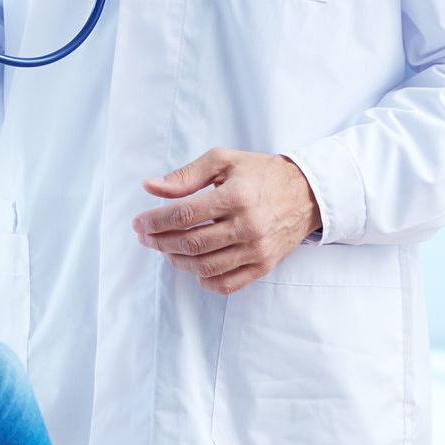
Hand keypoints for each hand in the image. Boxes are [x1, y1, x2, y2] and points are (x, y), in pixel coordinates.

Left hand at [132, 148, 322, 293]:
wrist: (306, 192)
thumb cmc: (260, 172)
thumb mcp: (223, 160)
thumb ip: (186, 175)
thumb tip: (150, 187)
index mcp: (235, 196)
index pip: (184, 215)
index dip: (155, 221)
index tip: (138, 223)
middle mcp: (247, 226)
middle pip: (191, 243)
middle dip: (160, 241)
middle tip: (145, 236)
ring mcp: (257, 250)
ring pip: (205, 266)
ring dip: (176, 260)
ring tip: (164, 249)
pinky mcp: (264, 265)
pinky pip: (227, 283)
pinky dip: (204, 279)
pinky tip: (192, 266)